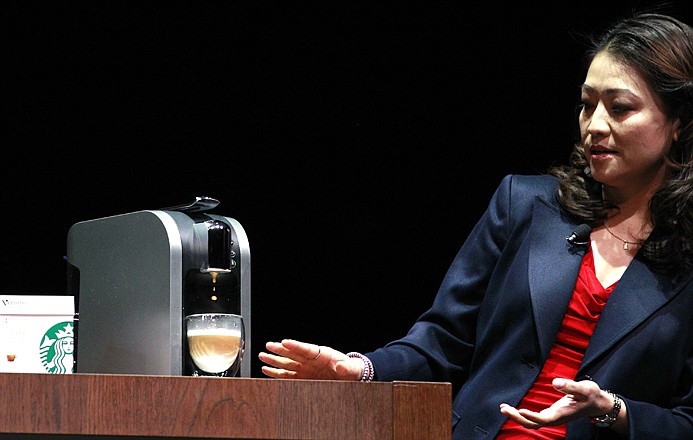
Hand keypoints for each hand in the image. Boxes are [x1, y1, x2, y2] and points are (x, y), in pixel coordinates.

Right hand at [258, 339, 363, 380]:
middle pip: (293, 354)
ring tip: (262, 356)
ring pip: (287, 363)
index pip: (306, 349)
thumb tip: (342, 367)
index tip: (285, 342)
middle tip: (268, 345)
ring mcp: (305, 368)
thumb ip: (346, 368)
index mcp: (322, 354)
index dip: (296, 345)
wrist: (349, 377)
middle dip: (280, 350)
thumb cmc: (350, 370)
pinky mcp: (302, 378)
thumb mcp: (350, 369)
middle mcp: (310, 360)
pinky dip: (276, 373)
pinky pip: (287, 375)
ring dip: (275, 360)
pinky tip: (267, 370)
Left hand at [499, 377, 617, 428]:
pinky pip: (534, 418)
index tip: (520, 410)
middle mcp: (556, 418)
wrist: (597, 403)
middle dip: (518, 417)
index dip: (532, 416)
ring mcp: (553, 417)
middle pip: (534, 423)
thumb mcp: (584, 388)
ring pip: (532, 422)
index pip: (544, 419)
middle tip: (503, 408)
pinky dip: (522, 415)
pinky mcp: (551, 414)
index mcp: (562, 414)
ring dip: (517, 417)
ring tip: (503, 408)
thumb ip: (570, 386)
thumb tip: (556, 382)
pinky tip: (513, 409)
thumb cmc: (591, 395)